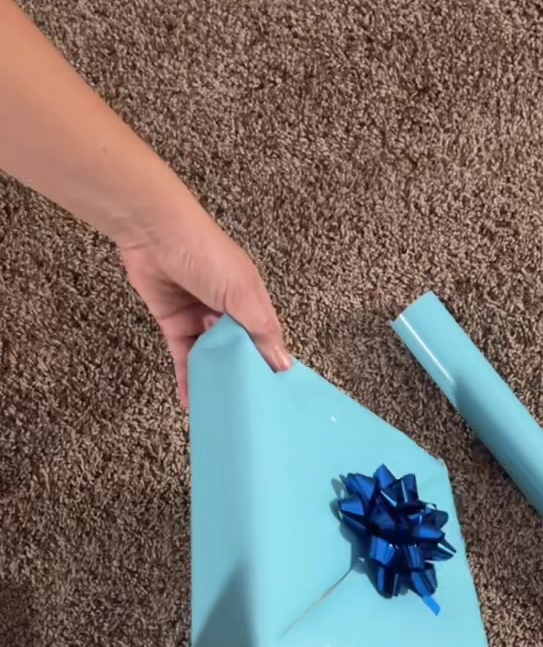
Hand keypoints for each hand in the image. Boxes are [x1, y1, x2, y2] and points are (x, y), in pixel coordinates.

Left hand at [120, 201, 291, 405]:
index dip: (269, 366)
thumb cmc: (206, 254)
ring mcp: (200, 320)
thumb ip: (261, 329)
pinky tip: (191, 403)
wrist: (154, 232)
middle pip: (237, 353)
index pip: (266, 341)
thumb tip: (283, 364)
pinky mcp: (174, 326)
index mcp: (251, 301)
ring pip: (210, 359)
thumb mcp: (242, 292)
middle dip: (240, 379)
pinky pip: (183, 358)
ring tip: (219, 413)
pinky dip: (186, 379)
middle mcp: (228, 312)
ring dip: (212, 382)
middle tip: (246, 413)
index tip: (273, 396)